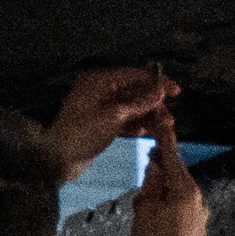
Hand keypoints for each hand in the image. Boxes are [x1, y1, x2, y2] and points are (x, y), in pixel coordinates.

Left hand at [46, 63, 175, 178]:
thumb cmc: (83, 133)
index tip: (176, 92)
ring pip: (131, 108)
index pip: (135, 75)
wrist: (58, 159)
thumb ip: (138, 103)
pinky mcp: (101, 124)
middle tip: (169, 119)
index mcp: (100, 81)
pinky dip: (135, 125)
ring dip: (148, 117)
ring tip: (164, 128)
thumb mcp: (113, 116)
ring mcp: (101, 108)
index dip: (157, 83)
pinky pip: (123, 120)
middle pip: (135, 92)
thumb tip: (161, 91)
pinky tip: (147, 133)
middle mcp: (101, 90)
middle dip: (153, 105)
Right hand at [131, 121, 208, 235]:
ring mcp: (200, 213)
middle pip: (176, 174)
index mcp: (184, 189)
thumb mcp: (144, 210)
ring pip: (178, 192)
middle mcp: (197, 197)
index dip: (165, 136)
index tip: (162, 119)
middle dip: (160, 170)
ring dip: (163, 191)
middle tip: (147, 166)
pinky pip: (182, 207)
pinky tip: (157, 217)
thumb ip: (150, 185)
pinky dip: (169, 205)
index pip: (172, 156)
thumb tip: (154, 168)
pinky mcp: (199, 226)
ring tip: (146, 204)